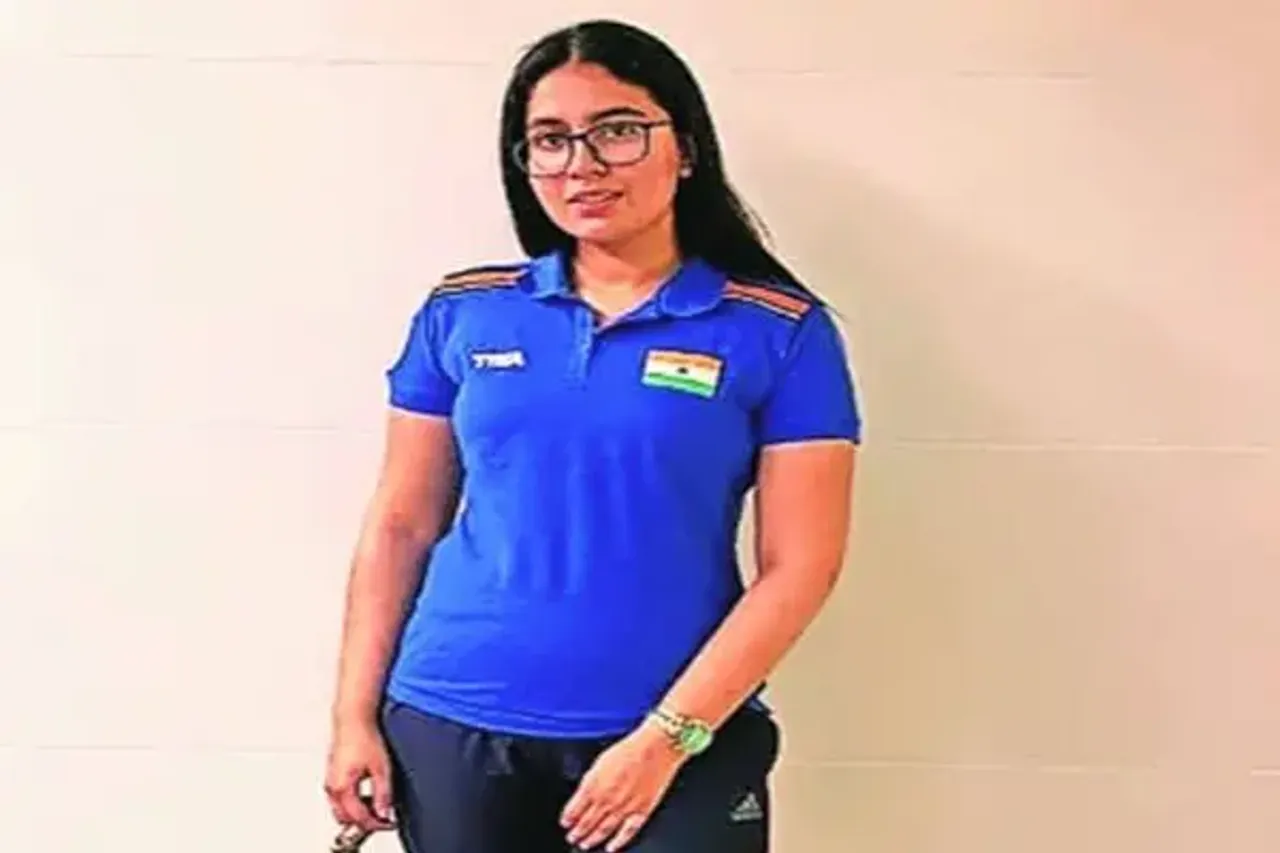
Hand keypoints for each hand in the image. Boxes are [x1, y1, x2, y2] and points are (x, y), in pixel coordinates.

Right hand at [324, 718, 395, 833]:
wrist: (352, 718)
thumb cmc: (363, 736)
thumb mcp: (381, 768)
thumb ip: (382, 793)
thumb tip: (384, 811)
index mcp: (342, 787)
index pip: (357, 817)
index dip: (374, 823)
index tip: (386, 822)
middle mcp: (332, 786)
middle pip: (345, 817)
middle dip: (363, 821)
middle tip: (381, 817)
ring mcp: (330, 781)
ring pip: (339, 809)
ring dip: (356, 812)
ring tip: (375, 804)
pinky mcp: (331, 775)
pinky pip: (338, 798)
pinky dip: (351, 802)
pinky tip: (365, 794)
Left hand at [561, 723, 685, 851]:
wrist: (656, 747)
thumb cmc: (631, 748)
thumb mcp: (601, 760)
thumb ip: (591, 780)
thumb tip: (584, 793)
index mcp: (594, 785)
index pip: (575, 808)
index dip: (568, 818)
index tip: (565, 822)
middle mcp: (607, 799)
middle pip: (587, 822)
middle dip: (577, 832)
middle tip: (572, 837)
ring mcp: (624, 807)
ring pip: (604, 830)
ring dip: (592, 839)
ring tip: (585, 844)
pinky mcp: (641, 811)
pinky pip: (627, 832)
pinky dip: (618, 842)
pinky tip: (611, 847)